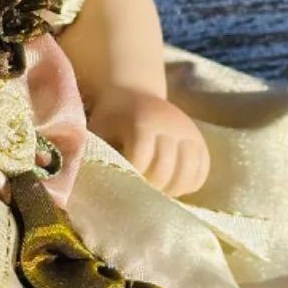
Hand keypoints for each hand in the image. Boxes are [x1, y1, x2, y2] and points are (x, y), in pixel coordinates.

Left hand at [86, 87, 210, 196]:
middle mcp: (170, 125)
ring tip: (157, 192)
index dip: (132, 176)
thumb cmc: (110, 118)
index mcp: (142, 122)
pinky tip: (173, 187)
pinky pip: (202, 170)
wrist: (132, 93)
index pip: (141, 158)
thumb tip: (84, 184)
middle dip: (151, 187)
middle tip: (139, 194)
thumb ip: (94, 153)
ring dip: (172, 188)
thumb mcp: (98, 130)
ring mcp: (188, 133)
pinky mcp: (199, 140)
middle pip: (166, 168)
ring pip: (189, 171)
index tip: (122, 185)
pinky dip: (189, 183)